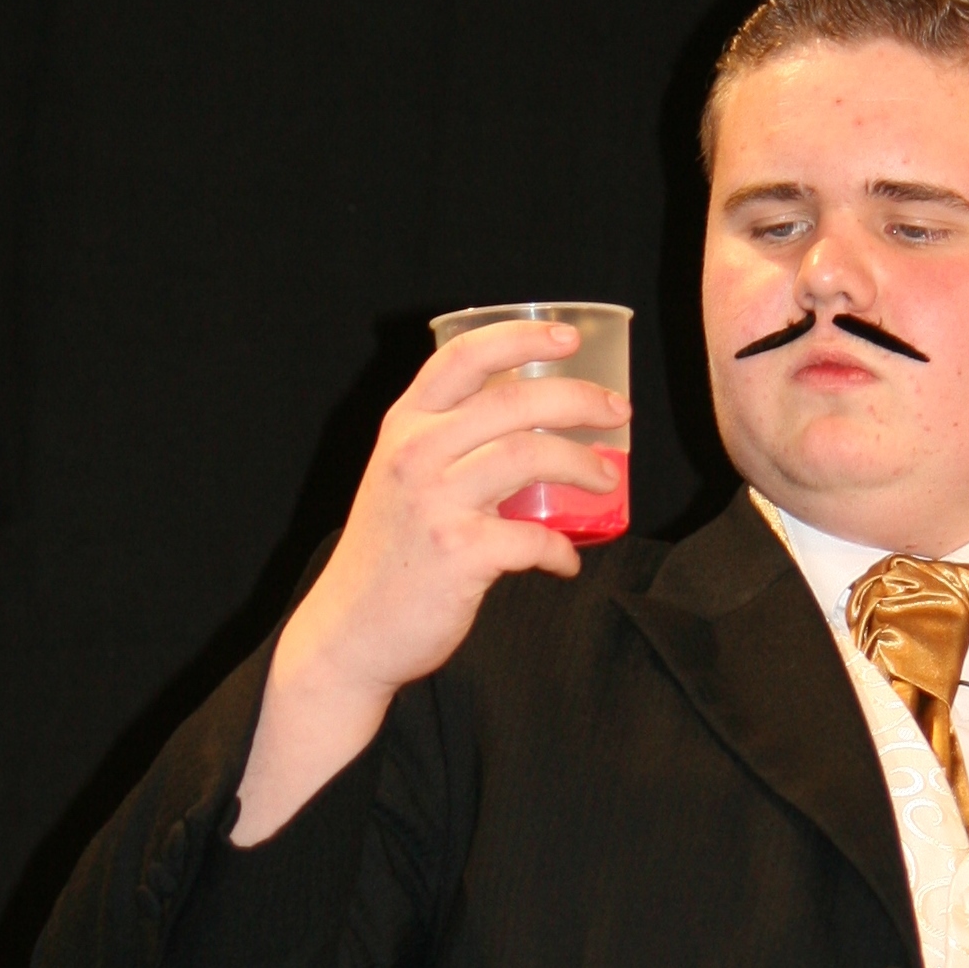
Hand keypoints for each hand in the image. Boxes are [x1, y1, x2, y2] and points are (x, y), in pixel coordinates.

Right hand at [233, 320, 628, 841]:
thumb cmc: (389, 555)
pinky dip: (561, 550)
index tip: (569, 337)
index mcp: (404, 425)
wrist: (350, 630)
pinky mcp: (458, 554)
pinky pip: (533, 538)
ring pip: (530, 456)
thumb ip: (445, 444)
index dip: (522, 337)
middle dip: (579, 398)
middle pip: (515, 401)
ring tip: (607, 480)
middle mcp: (416, 453)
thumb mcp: (400, 479)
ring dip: (583, 465)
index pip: (463, 356)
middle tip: (618, 411)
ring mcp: (436, 502)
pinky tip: (567, 561)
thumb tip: (528, 425)